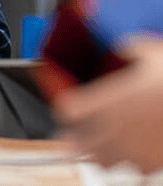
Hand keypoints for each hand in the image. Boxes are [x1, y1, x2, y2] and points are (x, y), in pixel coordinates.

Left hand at [54, 37, 162, 172]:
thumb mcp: (153, 52)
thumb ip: (130, 48)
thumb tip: (123, 45)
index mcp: (110, 101)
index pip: (67, 110)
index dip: (63, 106)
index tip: (66, 103)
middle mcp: (116, 129)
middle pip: (76, 143)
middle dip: (71, 136)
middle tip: (72, 131)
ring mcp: (134, 150)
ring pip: (101, 161)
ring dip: (96, 152)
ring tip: (99, 143)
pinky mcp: (153, 165)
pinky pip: (132, 171)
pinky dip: (129, 163)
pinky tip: (134, 151)